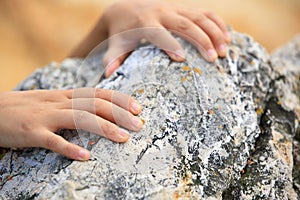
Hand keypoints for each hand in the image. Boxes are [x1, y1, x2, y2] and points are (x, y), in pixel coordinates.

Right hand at [0, 88, 142, 160]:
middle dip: (119, 114)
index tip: (137, 108)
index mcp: (64, 95)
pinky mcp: (31, 132)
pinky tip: (85, 156)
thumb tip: (97, 108)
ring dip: (103, 128)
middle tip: (138, 125)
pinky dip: (69, 148)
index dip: (119, 99)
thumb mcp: (51, 100)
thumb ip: (72, 102)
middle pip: (94, 104)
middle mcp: (58, 102)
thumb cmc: (25, 107)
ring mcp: (45, 116)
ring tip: (123, 138)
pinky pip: (53, 140)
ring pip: (79, 118)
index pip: (97, 93)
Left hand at [70, 0, 230, 76]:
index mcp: (145, 23)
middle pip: (185, 23)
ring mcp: (175, 8)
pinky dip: (218, 23)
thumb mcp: (116, 43)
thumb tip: (108, 73)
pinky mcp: (184, 8)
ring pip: (199, 17)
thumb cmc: (122, 31)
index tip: (182, 58)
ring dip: (215, 32)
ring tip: (225, 51)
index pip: (158, 33)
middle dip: (201, 40)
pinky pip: (205, 12)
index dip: (170, 44)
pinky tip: (227, 37)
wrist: (125, 7)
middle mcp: (162, 13)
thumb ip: (113, 57)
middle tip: (213, 59)